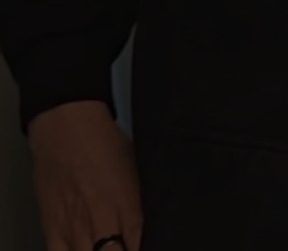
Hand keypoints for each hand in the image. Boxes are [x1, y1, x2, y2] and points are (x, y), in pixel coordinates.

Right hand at [27, 101, 142, 250]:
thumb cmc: (104, 143)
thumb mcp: (137, 169)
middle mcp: (100, 216)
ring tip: (109, 250)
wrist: (66, 127)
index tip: (151, 247)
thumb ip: (142, 200)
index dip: (147, 249)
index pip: (140, 242)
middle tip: (127, 249)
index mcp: (126, 201)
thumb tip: (157, 217)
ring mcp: (74, 223)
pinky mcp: (52, 226)